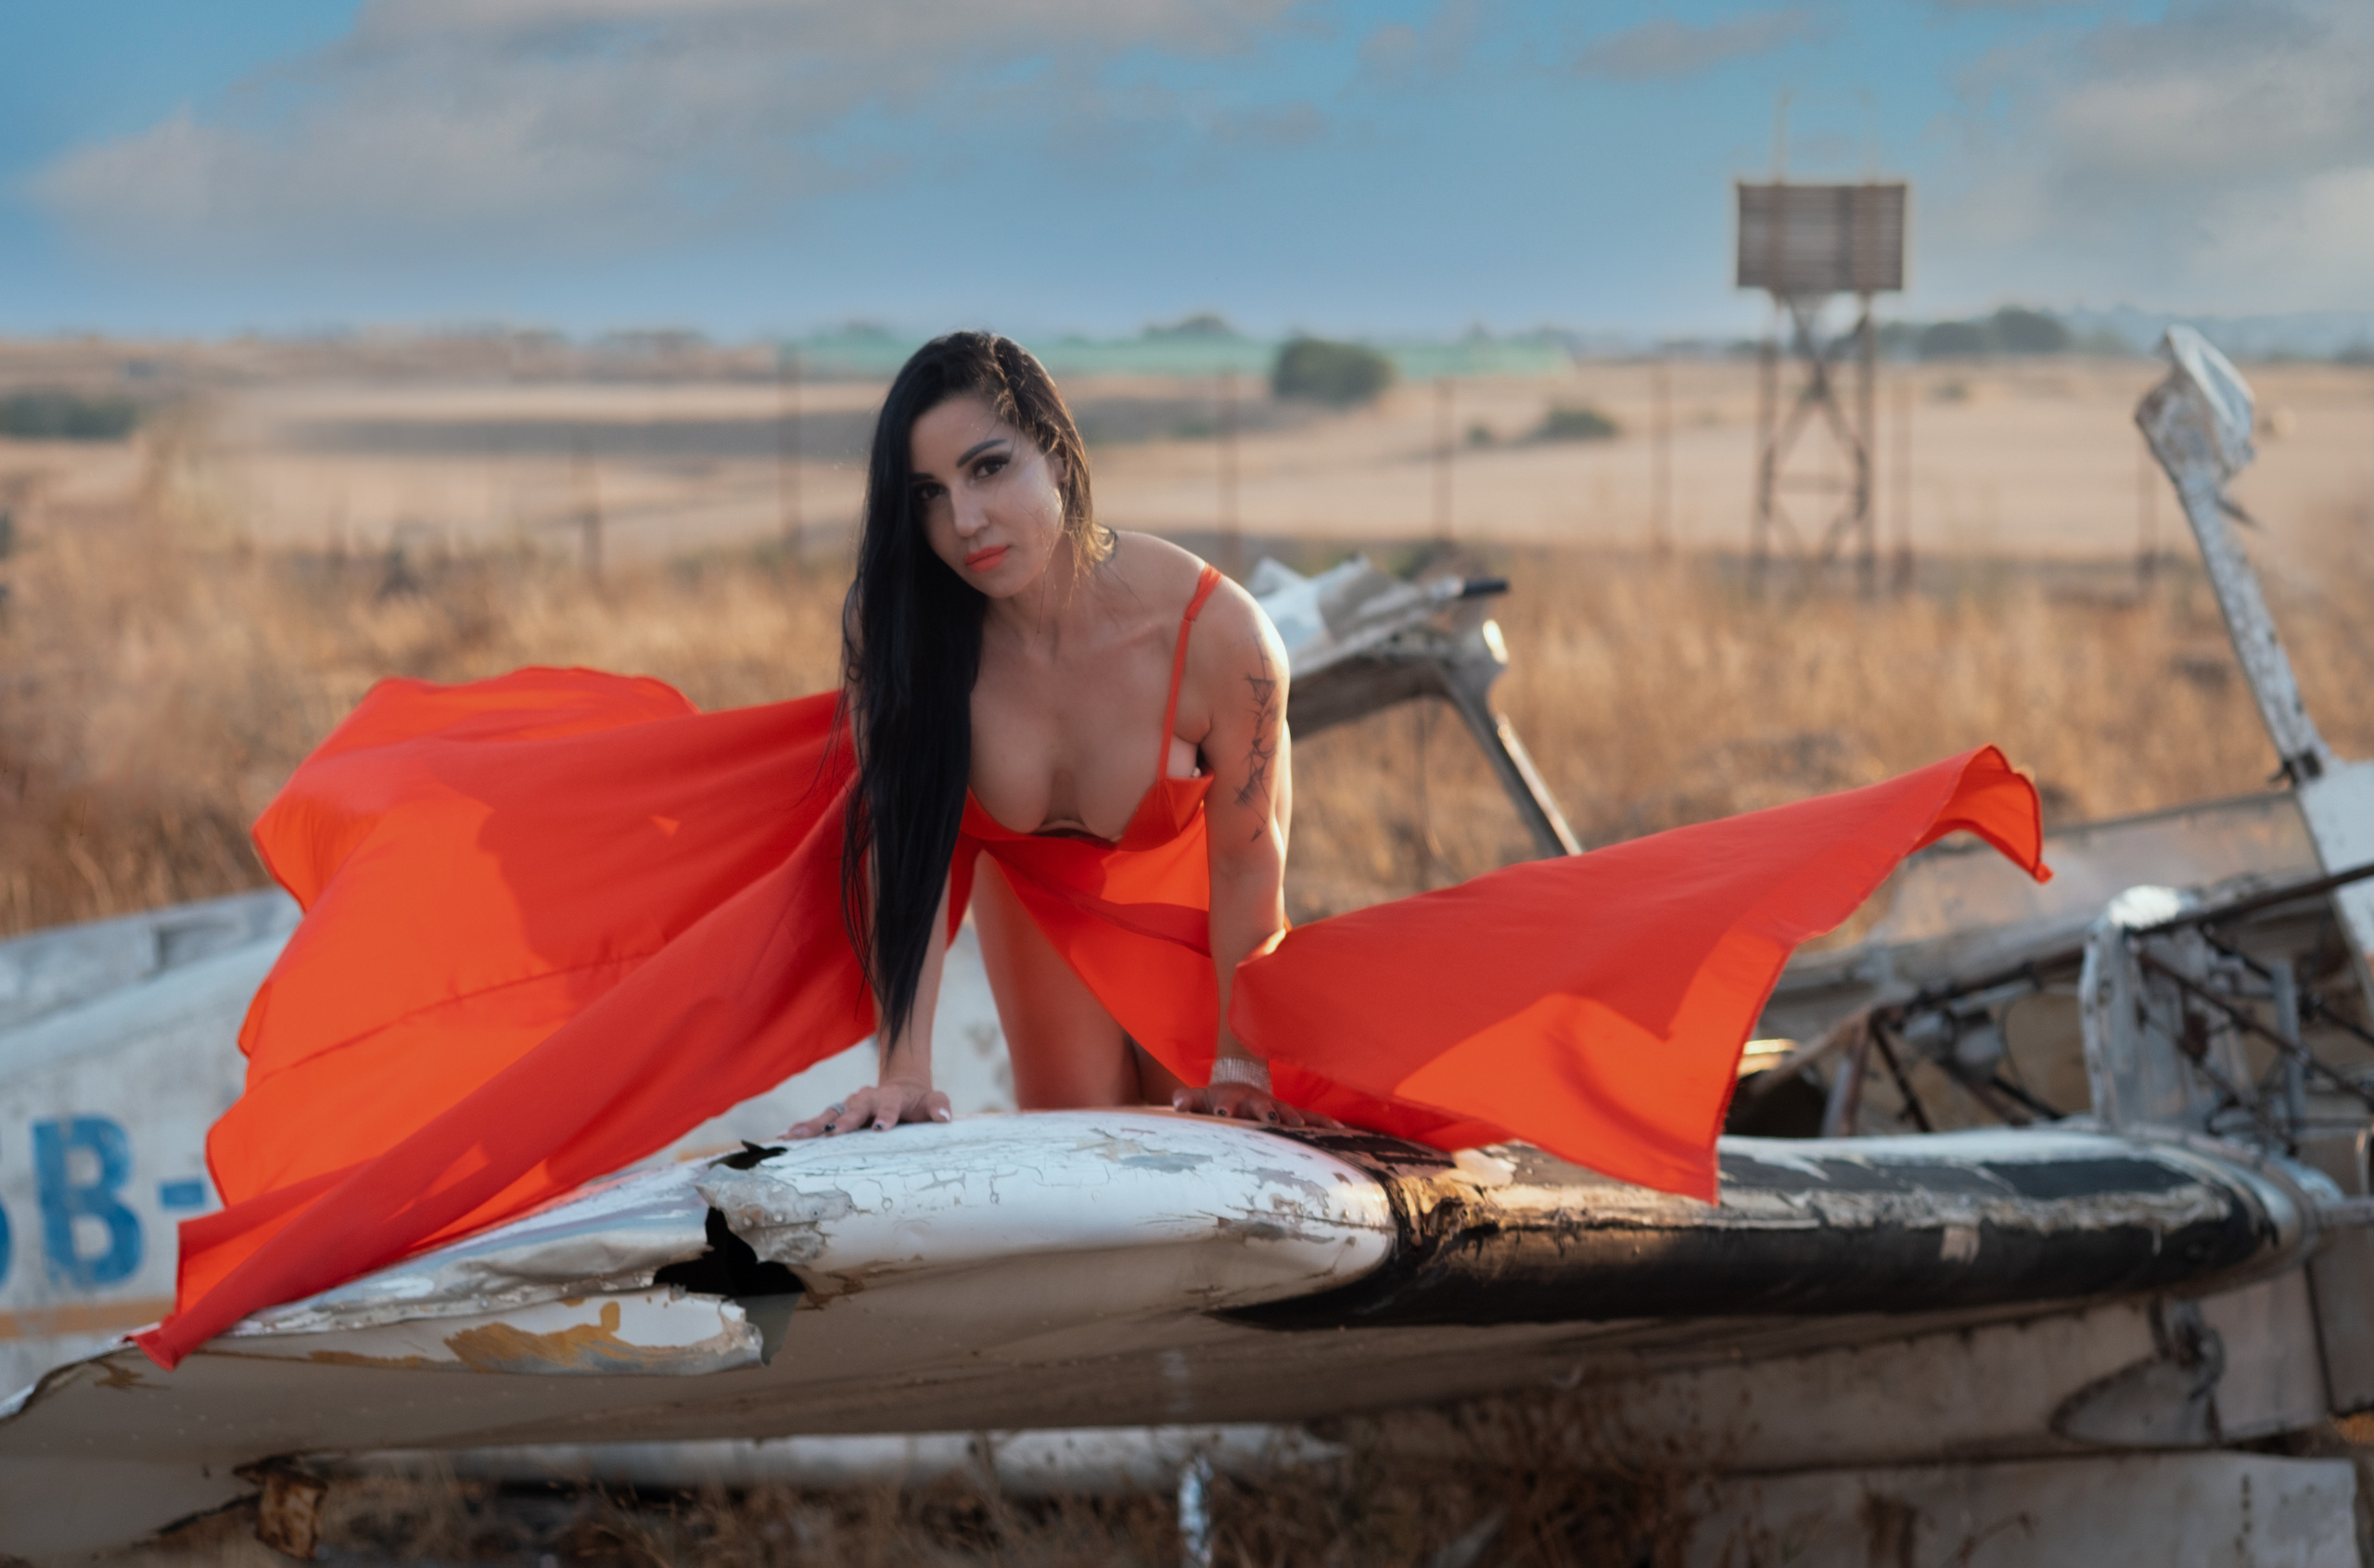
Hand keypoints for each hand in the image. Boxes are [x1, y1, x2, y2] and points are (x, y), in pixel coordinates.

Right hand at [786, 1077, 951, 1137]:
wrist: (900, 1090)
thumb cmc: (918, 1102)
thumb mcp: (932, 1100)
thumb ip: (939, 1106)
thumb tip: (944, 1118)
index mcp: (891, 1096)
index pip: (889, 1105)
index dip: (885, 1115)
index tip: (880, 1128)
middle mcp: (866, 1098)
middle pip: (854, 1108)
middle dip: (844, 1121)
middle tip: (833, 1133)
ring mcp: (850, 1105)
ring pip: (830, 1113)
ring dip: (813, 1124)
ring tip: (793, 1136)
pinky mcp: (838, 1114)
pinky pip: (819, 1121)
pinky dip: (803, 1128)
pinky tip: (785, 1138)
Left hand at [1171, 1081, 1339, 1128]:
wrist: (1239, 1088)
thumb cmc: (1215, 1100)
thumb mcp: (1198, 1098)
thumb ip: (1186, 1100)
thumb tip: (1176, 1104)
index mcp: (1232, 1099)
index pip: (1227, 1103)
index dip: (1224, 1107)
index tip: (1222, 1111)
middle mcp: (1257, 1102)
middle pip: (1261, 1106)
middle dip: (1264, 1112)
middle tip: (1269, 1120)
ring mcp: (1276, 1107)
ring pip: (1289, 1112)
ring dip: (1294, 1119)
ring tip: (1301, 1128)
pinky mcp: (1291, 1114)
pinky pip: (1311, 1118)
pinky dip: (1324, 1123)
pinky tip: (1340, 1131)